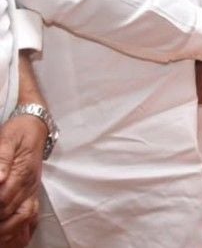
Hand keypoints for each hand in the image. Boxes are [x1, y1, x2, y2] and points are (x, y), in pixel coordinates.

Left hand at [0, 115, 45, 237]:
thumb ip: (2, 159)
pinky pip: (32, 215)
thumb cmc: (19, 132)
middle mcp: (29, 184)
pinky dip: (24, 230)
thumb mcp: (7, 140)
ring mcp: (32, 190)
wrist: (36, 127)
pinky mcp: (33, 192)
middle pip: (12, 211)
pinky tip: (16, 240)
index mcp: (22, 172)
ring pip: (24, 217)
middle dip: (0, 225)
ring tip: (1, 242)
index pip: (5, 197)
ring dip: (10, 232)